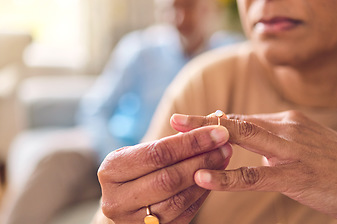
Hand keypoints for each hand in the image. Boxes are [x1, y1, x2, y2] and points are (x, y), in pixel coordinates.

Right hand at [97, 125, 231, 223]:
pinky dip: (202, 194)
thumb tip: (211, 122)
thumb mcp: (143, 152)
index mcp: (111, 170)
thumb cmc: (137, 169)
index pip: (157, 154)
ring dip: (207, 178)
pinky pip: (184, 213)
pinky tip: (214, 177)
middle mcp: (116, 199)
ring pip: (178, 199)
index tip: (218, 131)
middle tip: (225, 146)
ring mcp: (132, 221)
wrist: (124, 200)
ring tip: (223, 158)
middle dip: (202, 160)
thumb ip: (172, 141)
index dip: (191, 142)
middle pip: (168, 179)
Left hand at [171, 111, 336, 222]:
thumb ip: (276, 141)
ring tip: (178, 138)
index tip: (192, 122)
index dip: (216, 122)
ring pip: (242, 139)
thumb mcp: (305, 145)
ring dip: (207, 139)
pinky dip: (226, 176)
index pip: (244, 118)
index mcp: (288, 121)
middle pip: (237, 121)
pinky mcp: (295, 176)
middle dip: (203, 121)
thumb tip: (251, 144)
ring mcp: (291, 150)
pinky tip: (204, 177)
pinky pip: (253, 175)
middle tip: (175, 120)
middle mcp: (287, 128)